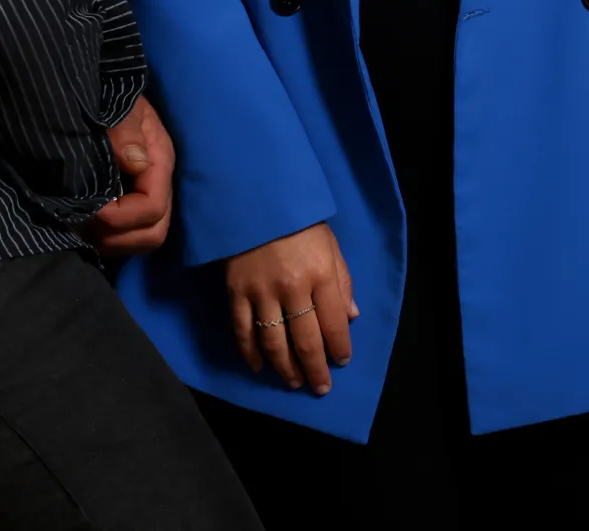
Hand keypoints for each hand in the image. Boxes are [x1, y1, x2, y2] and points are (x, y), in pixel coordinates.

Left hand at [85, 96, 174, 255]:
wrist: (101, 93)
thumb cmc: (106, 99)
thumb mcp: (117, 108)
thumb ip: (125, 131)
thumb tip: (136, 162)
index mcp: (158, 160)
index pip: (152, 207)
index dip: (120, 216)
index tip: (89, 207)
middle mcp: (155, 183)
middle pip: (152, 234)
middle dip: (117, 236)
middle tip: (86, 223)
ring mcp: (143, 196)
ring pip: (140, 241)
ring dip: (109, 241)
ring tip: (83, 224)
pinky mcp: (128, 204)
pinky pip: (124, 238)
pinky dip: (104, 239)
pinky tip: (84, 225)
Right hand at [226, 222, 359, 393]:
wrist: (258, 202)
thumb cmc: (301, 225)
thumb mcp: (331, 247)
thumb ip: (342, 283)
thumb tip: (351, 318)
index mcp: (321, 275)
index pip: (334, 322)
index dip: (339, 347)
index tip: (341, 362)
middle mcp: (293, 288)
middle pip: (305, 339)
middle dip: (315, 367)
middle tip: (319, 387)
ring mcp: (262, 292)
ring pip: (274, 341)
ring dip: (285, 367)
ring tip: (293, 382)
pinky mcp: (237, 292)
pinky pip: (243, 330)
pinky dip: (250, 353)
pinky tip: (259, 367)